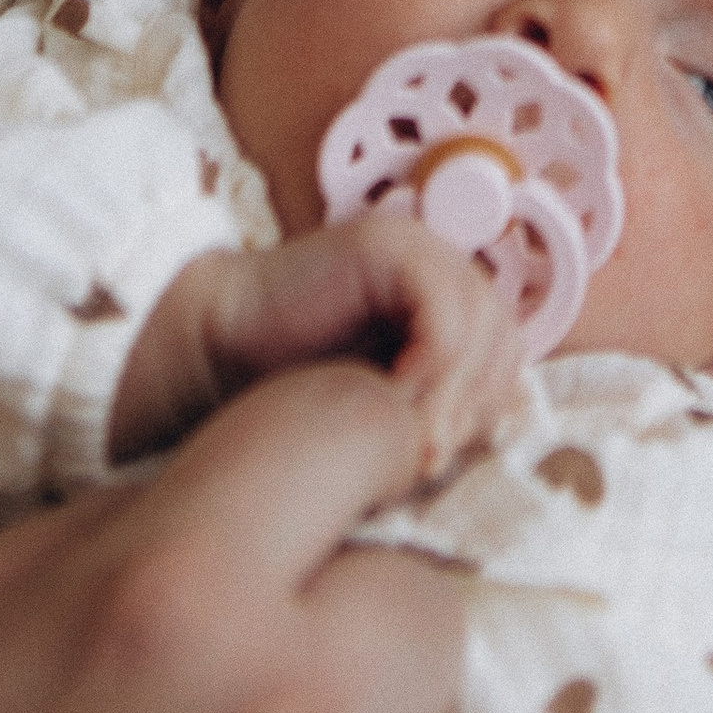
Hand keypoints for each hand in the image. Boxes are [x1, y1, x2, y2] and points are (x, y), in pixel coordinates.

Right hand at [113, 207, 522, 466]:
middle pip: (504, 343)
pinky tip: (391, 400)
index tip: (438, 464)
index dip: (484, 417)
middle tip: (425, 459)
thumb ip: (434, 423)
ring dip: (451, 396)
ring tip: (407, 441)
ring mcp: (417, 250)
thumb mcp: (377, 423)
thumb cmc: (283, 403)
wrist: (206, 360)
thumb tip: (502, 447)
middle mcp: (438, 271)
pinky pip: (444, 313)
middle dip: (471, 409)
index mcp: (444, 311)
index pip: (506, 364)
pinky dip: (431, 367)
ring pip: (484, 327)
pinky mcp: (389, 248)